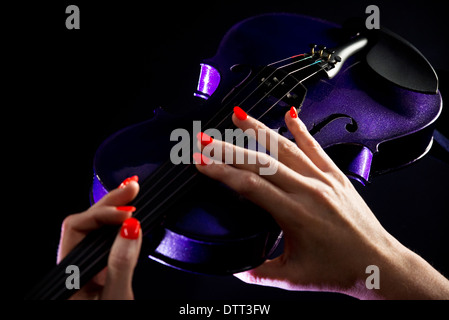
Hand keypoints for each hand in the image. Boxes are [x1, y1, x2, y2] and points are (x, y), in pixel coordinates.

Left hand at [57, 176, 140, 299]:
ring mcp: (89, 268)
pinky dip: (122, 224)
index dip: (102, 215)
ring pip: (97, 229)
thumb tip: (130, 228)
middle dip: (111, 202)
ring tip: (133, 193)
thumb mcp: (116, 297)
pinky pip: (109, 239)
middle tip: (133, 188)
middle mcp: (75, 266)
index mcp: (69, 273)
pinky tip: (131, 214)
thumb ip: (121, 264)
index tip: (130, 214)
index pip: (77, 227)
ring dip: (116, 209)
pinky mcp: (105, 270)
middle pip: (86, 222)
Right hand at [195, 107, 448, 298]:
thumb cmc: (342, 271)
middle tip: (206, 138)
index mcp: (295, 215)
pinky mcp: (336, 176)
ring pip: (286, 147)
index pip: (250, 186)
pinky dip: (301, 130)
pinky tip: (290, 115)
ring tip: (238, 116)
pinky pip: (316, 147)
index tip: (202, 160)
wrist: (379, 265)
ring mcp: (324, 180)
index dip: (222, 171)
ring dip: (259, 130)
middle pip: (261, 162)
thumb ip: (259, 272)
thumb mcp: (294, 278)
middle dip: (229, 148)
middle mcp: (309, 191)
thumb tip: (236, 268)